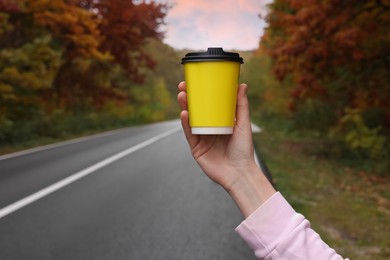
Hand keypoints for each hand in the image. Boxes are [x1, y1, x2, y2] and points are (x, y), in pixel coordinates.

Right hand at [177, 81, 275, 216]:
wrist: (239, 173)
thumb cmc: (244, 150)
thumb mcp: (243, 124)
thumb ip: (242, 105)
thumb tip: (242, 85)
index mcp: (219, 122)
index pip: (207, 105)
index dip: (200, 94)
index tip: (195, 82)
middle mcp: (209, 129)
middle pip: (195, 111)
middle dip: (188, 98)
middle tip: (183, 87)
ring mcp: (201, 138)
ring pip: (190, 121)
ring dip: (184, 108)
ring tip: (182, 97)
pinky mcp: (196, 148)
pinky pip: (189, 134)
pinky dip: (186, 124)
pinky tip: (184, 114)